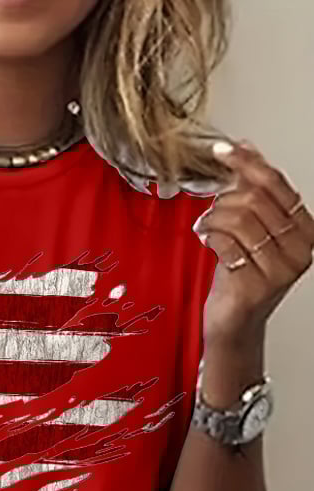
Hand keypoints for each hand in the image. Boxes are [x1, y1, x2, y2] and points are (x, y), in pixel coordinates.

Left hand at [193, 140, 313, 349]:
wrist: (234, 323)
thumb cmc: (242, 276)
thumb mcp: (252, 229)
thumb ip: (252, 191)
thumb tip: (246, 148)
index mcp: (304, 230)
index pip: (277, 184)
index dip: (247, 163)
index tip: (223, 150)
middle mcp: (299, 249)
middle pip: (255, 200)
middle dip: (224, 200)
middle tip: (212, 211)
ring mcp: (279, 269)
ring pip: (239, 218)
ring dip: (214, 218)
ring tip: (207, 228)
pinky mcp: (255, 285)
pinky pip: (226, 243)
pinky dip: (209, 236)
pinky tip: (207, 240)